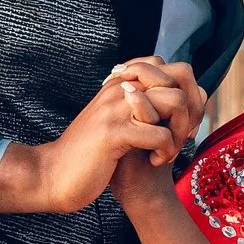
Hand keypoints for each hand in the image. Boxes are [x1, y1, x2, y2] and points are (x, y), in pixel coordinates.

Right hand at [0, 58, 205, 217]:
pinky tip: (154, 161)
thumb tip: (185, 94)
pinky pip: (161, 134)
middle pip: (179, 79)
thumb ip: (142, 104)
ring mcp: (116, 108)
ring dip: (180, 131)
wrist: (53, 176)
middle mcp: (120, 88)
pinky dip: (166, 152)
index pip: (171, 68)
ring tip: (167, 150)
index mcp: (122, 83)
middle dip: (190, 111)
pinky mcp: (114, 133)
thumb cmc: (90, 152)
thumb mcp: (118, 121)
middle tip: (179, 137)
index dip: (186, 95)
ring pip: (175, 102)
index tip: (179, 122)